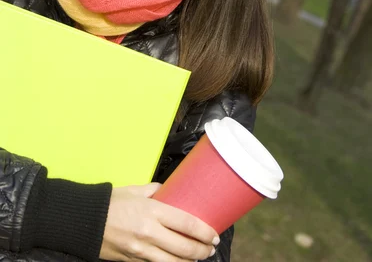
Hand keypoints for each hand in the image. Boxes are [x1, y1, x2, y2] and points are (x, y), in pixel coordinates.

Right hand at [100, 183, 218, 261]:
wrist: (84, 221)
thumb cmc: (111, 202)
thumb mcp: (135, 190)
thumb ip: (156, 191)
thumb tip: (171, 190)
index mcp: (152, 211)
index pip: (186, 223)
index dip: (204, 232)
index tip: (214, 235)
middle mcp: (149, 233)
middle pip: (184, 248)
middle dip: (202, 250)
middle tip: (211, 248)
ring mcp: (141, 251)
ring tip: (198, 258)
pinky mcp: (133, 261)